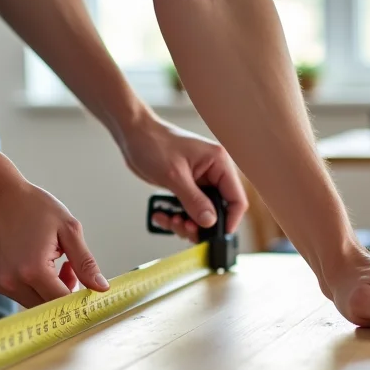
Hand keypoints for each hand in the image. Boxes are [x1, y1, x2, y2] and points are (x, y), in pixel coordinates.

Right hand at [0, 176, 108, 307]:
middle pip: (50, 307)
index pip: (64, 302)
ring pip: (38, 304)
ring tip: (59, 264)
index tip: (91, 289)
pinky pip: (25, 296)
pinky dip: (38, 288)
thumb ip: (85, 262)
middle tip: (72, 268)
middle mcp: (14, 281)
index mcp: (34, 270)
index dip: (81, 298)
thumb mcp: (68, 229)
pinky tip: (42, 266)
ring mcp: (2, 284)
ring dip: (53, 292)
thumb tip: (101, 288)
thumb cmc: (33, 207)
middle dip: (67, 293)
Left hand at [119, 113, 247, 241]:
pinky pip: (189, 209)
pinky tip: (162, 215)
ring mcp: (201, 180)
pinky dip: (177, 216)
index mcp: (219, 162)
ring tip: (170, 221)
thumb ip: (194, 201)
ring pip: (203, 213)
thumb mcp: (174, 176)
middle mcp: (214, 171)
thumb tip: (210, 222)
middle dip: (201, 224)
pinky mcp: (188, 186)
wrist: (133, 134)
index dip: (229, 220)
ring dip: (187, 223)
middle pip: (219, 210)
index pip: (236, 198)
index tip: (215, 236)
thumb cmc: (153, 144)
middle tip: (184, 229)